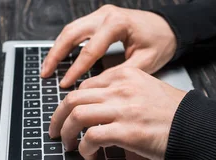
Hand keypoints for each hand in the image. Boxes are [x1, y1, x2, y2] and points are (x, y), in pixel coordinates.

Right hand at [41, 5, 176, 87]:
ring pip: (70, 30)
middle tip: (46, 74)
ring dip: (57, 48)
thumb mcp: (145, 62)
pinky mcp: (99, 18)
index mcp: (117, 24)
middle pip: (71, 33)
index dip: (76, 69)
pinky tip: (59, 58)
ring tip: (47, 68)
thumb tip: (97, 88)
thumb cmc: (160, 43)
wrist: (169, 27)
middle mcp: (105, 15)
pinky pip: (77, 30)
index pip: (90, 50)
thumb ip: (121, 74)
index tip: (65, 84)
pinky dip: (65, 44)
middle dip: (56, 55)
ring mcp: (101, 14)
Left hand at [49, 67, 186, 159]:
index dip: (71, 102)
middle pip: (74, 98)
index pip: (86, 85)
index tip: (66, 115)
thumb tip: (95, 106)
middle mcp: (121, 89)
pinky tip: (89, 155)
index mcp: (125, 76)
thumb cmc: (174, 113)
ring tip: (68, 145)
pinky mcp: (127, 131)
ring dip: (67, 133)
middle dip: (58, 117)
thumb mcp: (146, 89)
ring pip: (77, 115)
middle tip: (55, 130)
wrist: (196, 127)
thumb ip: (122, 91)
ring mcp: (123, 109)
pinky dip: (84, 148)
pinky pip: (91, 137)